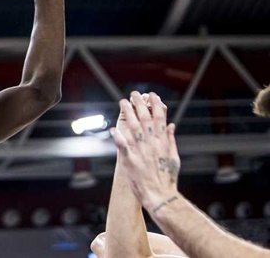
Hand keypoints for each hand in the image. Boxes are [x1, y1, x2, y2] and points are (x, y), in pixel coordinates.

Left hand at [111, 92, 180, 211]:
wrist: (160, 195)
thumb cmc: (167, 177)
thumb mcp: (174, 157)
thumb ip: (171, 140)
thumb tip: (171, 125)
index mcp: (163, 142)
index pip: (160, 119)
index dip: (156, 105)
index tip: (152, 94)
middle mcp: (152, 144)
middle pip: (145, 120)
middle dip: (140, 104)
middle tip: (134, 93)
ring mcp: (141, 152)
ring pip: (133, 129)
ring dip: (128, 114)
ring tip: (122, 102)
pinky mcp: (131, 161)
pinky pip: (123, 147)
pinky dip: (119, 137)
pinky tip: (113, 128)